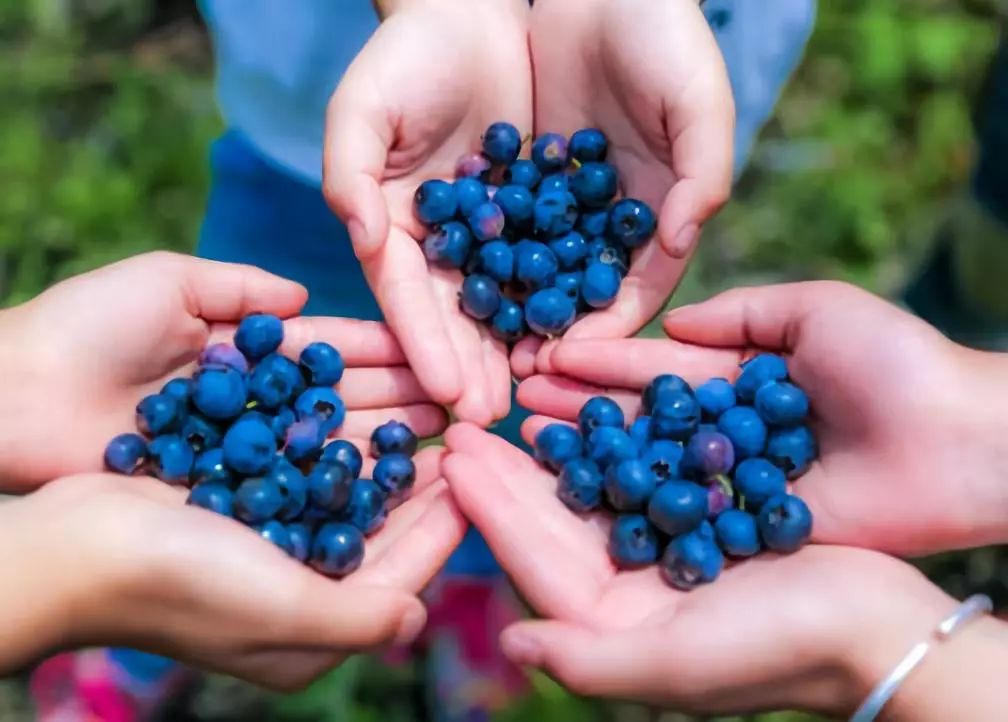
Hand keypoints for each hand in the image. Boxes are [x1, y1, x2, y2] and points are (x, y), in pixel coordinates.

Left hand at [0, 252, 447, 491]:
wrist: (9, 396)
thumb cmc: (82, 327)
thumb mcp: (167, 279)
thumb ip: (240, 288)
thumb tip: (307, 299)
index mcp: (244, 349)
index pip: (330, 350)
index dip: (383, 350)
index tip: (433, 351)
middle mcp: (253, 403)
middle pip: (340, 402)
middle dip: (400, 399)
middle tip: (459, 404)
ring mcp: (240, 452)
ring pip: (324, 447)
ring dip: (382, 444)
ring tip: (440, 444)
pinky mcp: (219, 493)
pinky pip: (286, 491)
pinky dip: (332, 490)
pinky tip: (382, 488)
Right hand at [1, 447, 465, 689]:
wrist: (76, 545)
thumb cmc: (182, 583)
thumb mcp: (281, 611)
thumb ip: (359, 618)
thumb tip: (418, 618)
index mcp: (313, 632)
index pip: (404, 573)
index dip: (446, 522)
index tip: (481, 471)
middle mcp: (298, 597)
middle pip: (384, 534)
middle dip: (425, 486)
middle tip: (462, 433)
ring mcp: (272, 552)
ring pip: (352, 501)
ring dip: (388, 460)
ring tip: (425, 416)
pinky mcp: (246, 512)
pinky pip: (312, 479)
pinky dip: (340, 449)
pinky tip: (362, 416)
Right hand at [324, 0, 531, 424]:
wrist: (469, 17)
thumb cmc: (404, 59)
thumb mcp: (362, 108)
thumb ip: (349, 171)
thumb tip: (360, 235)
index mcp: (393, 229)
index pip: (407, 297)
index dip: (424, 344)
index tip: (445, 390)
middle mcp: (441, 245)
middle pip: (456, 316)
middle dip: (471, 369)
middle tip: (491, 419)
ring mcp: (489, 235)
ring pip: (504, 304)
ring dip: (515, 352)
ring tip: (531, 396)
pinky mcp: (535, 216)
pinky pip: (550, 264)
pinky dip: (559, 302)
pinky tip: (573, 339)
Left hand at [442, 425, 962, 716]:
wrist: (879, 629)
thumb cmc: (784, 647)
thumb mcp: (682, 664)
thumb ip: (591, 661)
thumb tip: (511, 641)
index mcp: (613, 626)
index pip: (535, 560)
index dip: (490, 510)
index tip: (452, 460)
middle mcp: (628, 592)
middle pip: (552, 522)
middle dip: (504, 473)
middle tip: (460, 423)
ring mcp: (660, 555)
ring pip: (588, 494)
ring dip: (547, 453)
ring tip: (507, 407)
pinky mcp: (696, 524)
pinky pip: (635, 476)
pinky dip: (606, 444)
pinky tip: (581, 414)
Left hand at [510, 0, 733, 376]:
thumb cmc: (667, 35)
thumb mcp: (699, 100)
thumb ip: (701, 172)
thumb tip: (678, 242)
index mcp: (661, 209)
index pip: (640, 285)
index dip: (611, 326)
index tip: (574, 357)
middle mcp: (612, 216)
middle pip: (581, 292)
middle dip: (551, 336)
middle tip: (515, 378)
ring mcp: (566, 200)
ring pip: (536, 269)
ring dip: (510, 312)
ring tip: (476, 354)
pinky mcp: (523, 174)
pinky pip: (499, 224)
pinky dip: (480, 258)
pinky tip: (450, 291)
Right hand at [516, 281, 1007, 555]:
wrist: (960, 440)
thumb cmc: (897, 362)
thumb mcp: (817, 310)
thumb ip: (743, 313)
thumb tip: (671, 321)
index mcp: (742, 377)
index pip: (656, 367)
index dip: (603, 359)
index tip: (548, 352)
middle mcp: (727, 429)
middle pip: (640, 417)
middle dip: (579, 403)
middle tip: (517, 395)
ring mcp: (735, 480)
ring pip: (651, 465)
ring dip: (591, 452)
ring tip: (530, 436)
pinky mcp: (750, 527)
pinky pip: (686, 515)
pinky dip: (636, 507)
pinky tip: (583, 496)